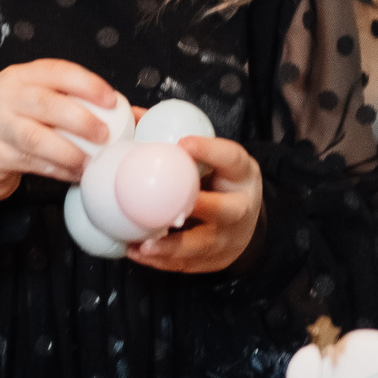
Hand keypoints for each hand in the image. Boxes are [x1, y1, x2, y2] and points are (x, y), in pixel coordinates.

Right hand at [0, 60, 123, 204]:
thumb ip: (83, 104)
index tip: (112, 100)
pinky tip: (74, 175)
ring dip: (68, 152)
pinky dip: (56, 171)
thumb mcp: (43, 103)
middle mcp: (6, 95)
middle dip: (80, 120)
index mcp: (23, 76)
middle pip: (45, 103)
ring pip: (35, 137)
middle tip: (105, 136)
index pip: (56, 71)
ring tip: (90, 164)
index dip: (86, 84)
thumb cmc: (21, 121)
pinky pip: (30, 162)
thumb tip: (139, 115)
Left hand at [130, 135, 261, 273]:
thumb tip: (132, 114)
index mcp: (241, 174)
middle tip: (164, 207)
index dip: (210, 151)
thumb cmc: (220, 182)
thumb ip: (181, 140)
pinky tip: (136, 252)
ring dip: (170, 247)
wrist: (245, 225)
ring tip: (142, 244)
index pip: (231, 158)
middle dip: (195, 209)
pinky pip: (185, 264)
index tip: (183, 144)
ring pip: (201, 244)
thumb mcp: (216, 158)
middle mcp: (240, 207)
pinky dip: (160, 261)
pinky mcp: (212, 260)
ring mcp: (228, 238)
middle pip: (223, 209)